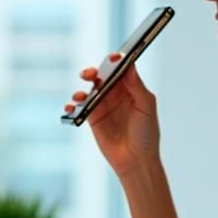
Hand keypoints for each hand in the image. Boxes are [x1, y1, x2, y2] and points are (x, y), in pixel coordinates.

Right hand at [64, 59, 159, 176]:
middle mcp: (115, 93)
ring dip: (81, 88)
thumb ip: (137, 86)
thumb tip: (128, 66)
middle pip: (100, 76)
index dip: (116, 60)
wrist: (136, 160)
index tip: (113, 57)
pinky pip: (79, 107)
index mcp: (130, 87)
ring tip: (81, 96)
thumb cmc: (146, 134)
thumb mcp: (146, 107)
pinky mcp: (92, 118)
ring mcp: (102, 105)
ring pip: (88, 90)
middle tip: (90, 74)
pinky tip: (72, 108)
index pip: (120, 68)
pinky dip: (72, 105)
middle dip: (93, 72)